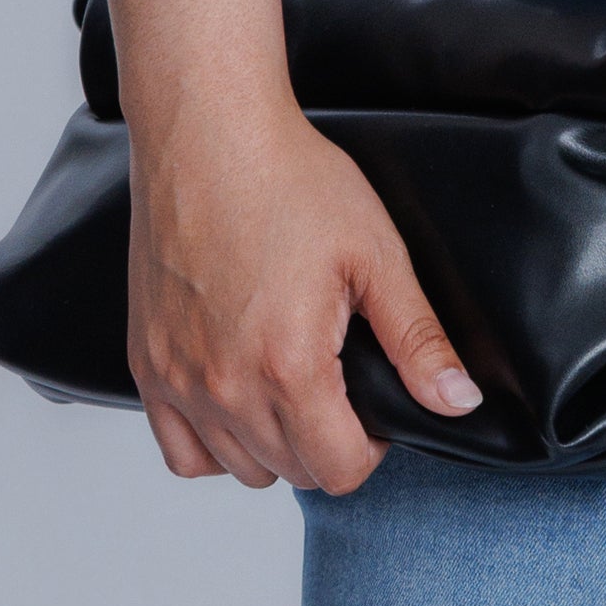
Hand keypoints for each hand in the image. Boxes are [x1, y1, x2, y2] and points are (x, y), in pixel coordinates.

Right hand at [125, 96, 479, 490]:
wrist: (208, 133)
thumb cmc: (289, 181)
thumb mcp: (376, 257)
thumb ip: (418, 341)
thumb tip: (459, 401)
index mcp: (288, 366)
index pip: (340, 470)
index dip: (374, 446)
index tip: (375, 402)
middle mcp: (225, 386)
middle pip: (294, 472)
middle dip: (329, 442)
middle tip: (339, 382)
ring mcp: (178, 379)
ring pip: (239, 468)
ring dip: (275, 444)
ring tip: (290, 385)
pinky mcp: (147, 363)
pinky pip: (181, 450)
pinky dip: (212, 442)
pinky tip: (237, 400)